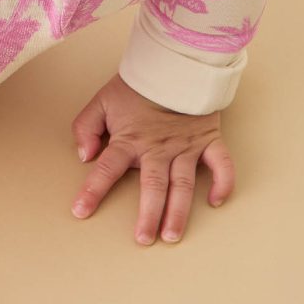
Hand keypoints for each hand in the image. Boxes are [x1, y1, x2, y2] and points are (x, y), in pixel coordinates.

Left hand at [69, 73, 235, 244]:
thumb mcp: (100, 101)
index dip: (92, 191)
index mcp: (129, 139)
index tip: (80, 211)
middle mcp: (157, 148)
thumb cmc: (135, 86)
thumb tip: (84, 156)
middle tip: (143, 240)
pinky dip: (223, 184)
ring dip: (178, 212)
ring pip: (183, 185)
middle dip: (147, 215)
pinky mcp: (209, 139)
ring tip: (172, 236)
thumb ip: (85, 127)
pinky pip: (221, 165)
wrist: (172, 64)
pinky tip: (217, 202)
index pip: (106, 169)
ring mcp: (186, 146)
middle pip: (152, 186)